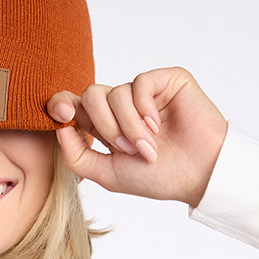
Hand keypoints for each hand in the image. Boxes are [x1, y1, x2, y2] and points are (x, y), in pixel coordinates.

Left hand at [47, 68, 227, 206]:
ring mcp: (143, 92)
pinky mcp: (166, 81)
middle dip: (104, 126)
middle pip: (90, 95)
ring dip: (128, 126)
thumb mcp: (108, 174)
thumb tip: (60, 128)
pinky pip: (139, 83)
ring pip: (114, 93)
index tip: (61, 115)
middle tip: (126, 149)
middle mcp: (122, 106)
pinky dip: (143, 109)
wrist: (198, 174)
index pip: (74, 106)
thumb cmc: (157, 178)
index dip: (61, 105)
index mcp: (104, 126)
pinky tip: (158, 126)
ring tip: (148, 147)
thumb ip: (78, 157)